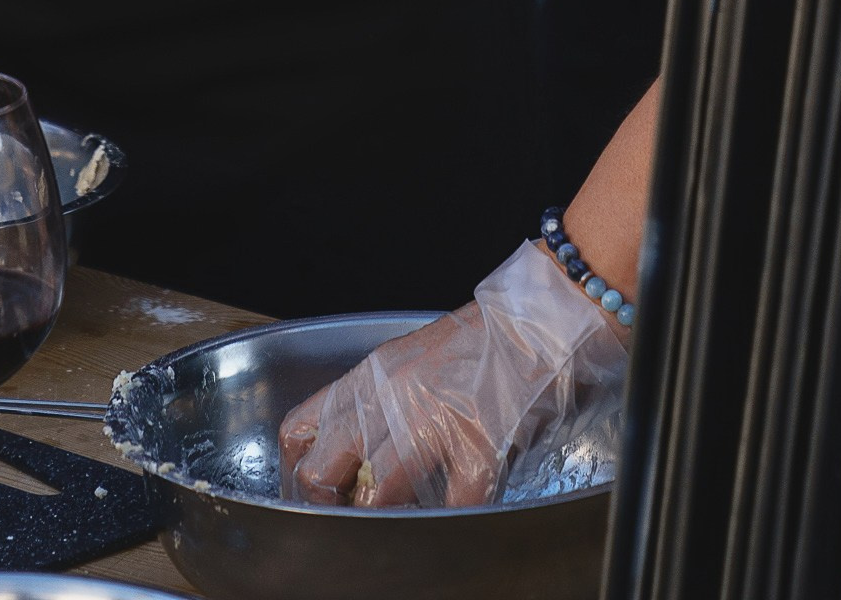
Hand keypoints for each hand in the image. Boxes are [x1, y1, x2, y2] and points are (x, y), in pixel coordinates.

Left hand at [279, 242, 626, 509]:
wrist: (542, 320)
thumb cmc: (484, 341)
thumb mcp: (412, 359)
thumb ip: (379, 401)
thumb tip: (354, 457)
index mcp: (372, 376)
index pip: (299, 431)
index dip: (298, 474)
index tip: (313, 496)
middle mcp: (391, 397)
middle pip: (322, 473)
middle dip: (331, 507)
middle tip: (352, 520)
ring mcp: (432, 422)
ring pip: (376, 498)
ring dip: (389, 518)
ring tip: (408, 518)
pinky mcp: (475, 446)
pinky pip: (449, 508)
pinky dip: (452, 519)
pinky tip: (458, 509)